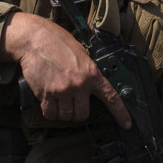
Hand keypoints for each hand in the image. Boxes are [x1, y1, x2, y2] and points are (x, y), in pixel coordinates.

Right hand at [0, 12, 130, 127]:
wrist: (35, 39)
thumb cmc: (57, 42)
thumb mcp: (81, 54)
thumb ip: (88, 72)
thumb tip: (91, 87)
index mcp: (92, 73)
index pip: (111, 97)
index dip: (120, 113)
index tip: (127, 124)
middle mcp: (79, 84)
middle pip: (82, 115)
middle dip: (77, 112)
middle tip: (71, 101)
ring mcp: (63, 90)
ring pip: (66, 116)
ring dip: (62, 112)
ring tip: (58, 97)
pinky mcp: (46, 94)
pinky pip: (50, 114)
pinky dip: (49, 111)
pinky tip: (48, 99)